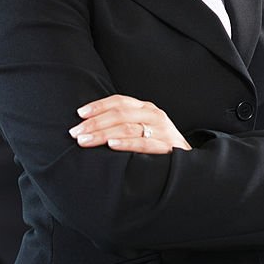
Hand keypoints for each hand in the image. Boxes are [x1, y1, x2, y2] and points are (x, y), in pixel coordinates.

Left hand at [69, 95, 190, 153]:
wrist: (188, 161)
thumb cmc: (158, 144)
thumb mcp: (143, 128)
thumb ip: (124, 123)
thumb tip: (90, 125)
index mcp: (146, 108)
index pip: (120, 101)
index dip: (98, 106)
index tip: (79, 114)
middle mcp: (154, 115)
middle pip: (120, 114)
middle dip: (95, 123)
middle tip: (75, 132)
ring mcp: (162, 131)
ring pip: (128, 128)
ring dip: (103, 134)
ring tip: (84, 140)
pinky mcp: (167, 147)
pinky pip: (144, 144)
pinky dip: (126, 143)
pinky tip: (111, 145)